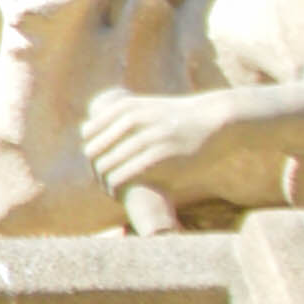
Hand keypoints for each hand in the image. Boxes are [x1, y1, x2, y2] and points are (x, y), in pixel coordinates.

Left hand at [83, 87, 245, 196]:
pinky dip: (117, 189)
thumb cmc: (181, 120)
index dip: (92, 154)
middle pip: (93, 153)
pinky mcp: (159, 157)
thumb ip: (125, 118)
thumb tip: (93, 132)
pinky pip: (124, 176)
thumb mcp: (148, 109)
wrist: (215, 120)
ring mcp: (145, 137)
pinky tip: (122, 196)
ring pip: (106, 167)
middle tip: (107, 184)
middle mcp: (131, 120)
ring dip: (106, 184)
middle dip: (96, 172)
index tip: (101, 167)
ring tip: (114, 193)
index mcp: (125, 107)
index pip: (88, 134)